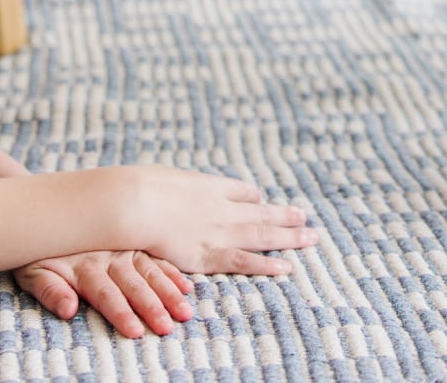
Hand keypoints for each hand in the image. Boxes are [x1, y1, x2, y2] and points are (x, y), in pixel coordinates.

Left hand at [14, 250, 194, 337]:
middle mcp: (108, 255)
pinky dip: (170, 272)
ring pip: (148, 271)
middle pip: (132, 284)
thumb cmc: (38, 251)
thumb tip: (68, 309)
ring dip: (167, 291)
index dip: (120, 312)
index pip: (105, 294)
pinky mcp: (132, 242)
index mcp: (84, 266)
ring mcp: (122, 247)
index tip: (135, 331)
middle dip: (150, 306)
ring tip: (184, 311)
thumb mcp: (32, 271)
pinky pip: (155, 258)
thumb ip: (49, 290)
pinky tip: (186, 287)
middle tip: (166, 327)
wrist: (46, 211)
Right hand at [124, 166, 317, 274]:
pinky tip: (288, 268)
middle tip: (305, 217)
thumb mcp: (158, 178)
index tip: (263, 200)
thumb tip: (164, 186)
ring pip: (262, 234)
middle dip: (284, 216)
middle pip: (259, 212)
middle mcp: (221, 207)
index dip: (253, 198)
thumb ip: (169, 186)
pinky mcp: (210, 254)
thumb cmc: (137, 189)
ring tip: (311, 237)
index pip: (239, 191)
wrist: (135, 202)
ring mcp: (219, 230)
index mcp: (207, 186)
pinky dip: (267, 265)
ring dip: (289, 236)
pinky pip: (245, 261)